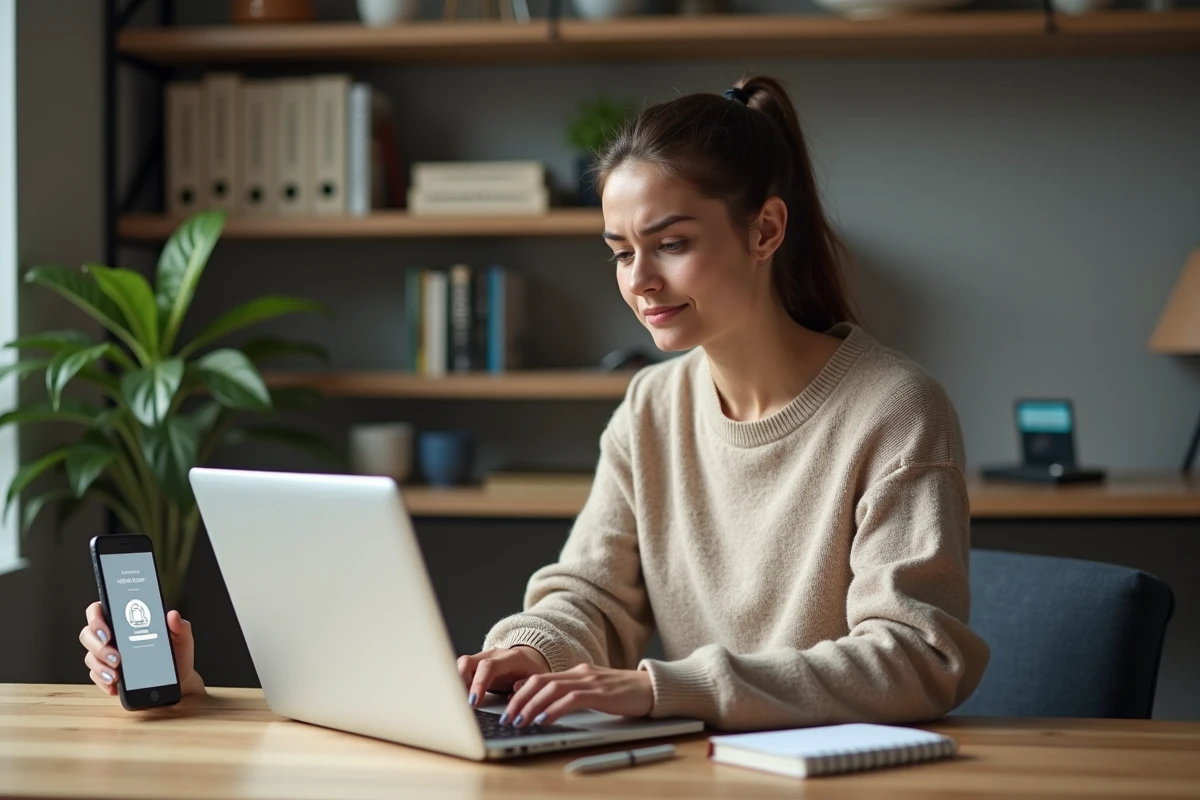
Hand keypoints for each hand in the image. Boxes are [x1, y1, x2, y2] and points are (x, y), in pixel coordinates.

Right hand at [79, 601, 205, 696]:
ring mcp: (106, 655)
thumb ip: (179, 625)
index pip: (99, 610)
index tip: (107, 631)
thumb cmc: (177, 652)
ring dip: (100, 665)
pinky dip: (104, 681)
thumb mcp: (182, 638)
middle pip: (87, 634)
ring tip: (117, 673)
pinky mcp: (107, 674)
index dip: (95, 617)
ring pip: (90, 657)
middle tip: (116, 657)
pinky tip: (115, 684)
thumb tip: (172, 615)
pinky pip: (95, 676)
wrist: (179, 678)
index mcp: (125, 620)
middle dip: (97, 646)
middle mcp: (112, 636)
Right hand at [458, 645, 549, 706]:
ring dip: (456, 684)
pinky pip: (461, 671)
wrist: (530, 661)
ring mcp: (482, 658)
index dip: (479, 684)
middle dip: (460, 682)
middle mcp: (493, 654)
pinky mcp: (476, 666)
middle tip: (461, 703)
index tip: (474, 702)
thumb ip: (527, 687)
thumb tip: (512, 697)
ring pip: (460, 665)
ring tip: (459, 702)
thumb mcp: (537, 680)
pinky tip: (460, 698)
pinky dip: (458, 684)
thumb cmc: (532, 673)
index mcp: (511, 657)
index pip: (488, 666)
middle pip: (467, 662)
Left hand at [502, 663, 652, 727]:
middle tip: (507, 716)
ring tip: (520, 720)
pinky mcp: (601, 693)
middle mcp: (580, 673)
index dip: (521, 690)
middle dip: (520, 699)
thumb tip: (546, 704)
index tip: (507, 704)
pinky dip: (554, 709)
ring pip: (551, 689)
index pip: (541, 677)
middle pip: (540, 681)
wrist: (653, 687)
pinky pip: (571, 699)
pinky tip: (544, 720)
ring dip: (532, 706)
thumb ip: (573, 693)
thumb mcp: (595, 690)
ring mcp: (590, 682)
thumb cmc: (625, 693)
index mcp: (577, 672)